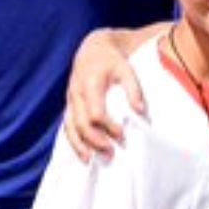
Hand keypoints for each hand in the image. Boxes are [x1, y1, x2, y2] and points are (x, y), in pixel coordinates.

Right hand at [63, 26, 157, 160]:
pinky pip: (67, 125)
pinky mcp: (69, 104)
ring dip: (80, 145)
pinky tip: (83, 153)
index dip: (107, 127)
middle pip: (81, 123)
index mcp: (90, 83)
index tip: (121, 135)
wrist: (92, 48)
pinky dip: (73, 140)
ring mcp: (70, 99)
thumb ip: (133, 89)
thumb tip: (141, 111)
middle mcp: (76, 93)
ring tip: (91, 159)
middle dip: (95, 140)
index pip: (95, 113)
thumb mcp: (126, 69)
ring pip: (70, 126)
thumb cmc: (112, 60)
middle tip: (111, 153)